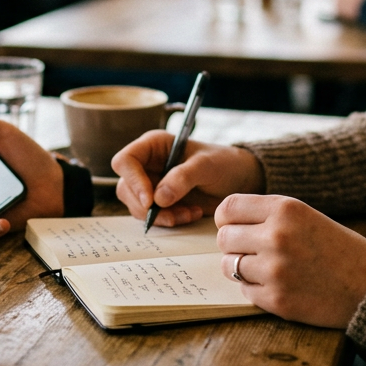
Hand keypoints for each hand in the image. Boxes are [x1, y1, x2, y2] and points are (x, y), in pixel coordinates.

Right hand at [111, 131, 264, 226]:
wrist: (240, 180)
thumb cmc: (223, 163)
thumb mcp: (206, 166)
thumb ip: (182, 178)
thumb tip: (157, 198)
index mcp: (153, 145)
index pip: (125, 161)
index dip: (132, 180)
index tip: (150, 200)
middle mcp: (147, 164)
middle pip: (126, 188)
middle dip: (147, 206)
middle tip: (173, 215)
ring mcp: (152, 185)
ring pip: (137, 206)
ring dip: (161, 216)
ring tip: (189, 213)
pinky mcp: (160, 203)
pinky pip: (153, 217)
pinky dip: (170, 220)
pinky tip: (191, 214)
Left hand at [215, 194, 365, 328]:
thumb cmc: (342, 250)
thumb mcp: (308, 216)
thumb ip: (271, 215)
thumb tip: (230, 222)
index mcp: (286, 209)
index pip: (228, 208)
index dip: (226, 219)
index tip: (233, 226)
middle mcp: (276, 236)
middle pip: (224, 238)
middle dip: (233, 245)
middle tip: (252, 251)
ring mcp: (275, 270)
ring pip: (229, 266)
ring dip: (241, 268)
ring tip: (266, 268)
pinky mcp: (277, 300)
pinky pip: (245, 291)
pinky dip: (255, 289)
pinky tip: (278, 285)